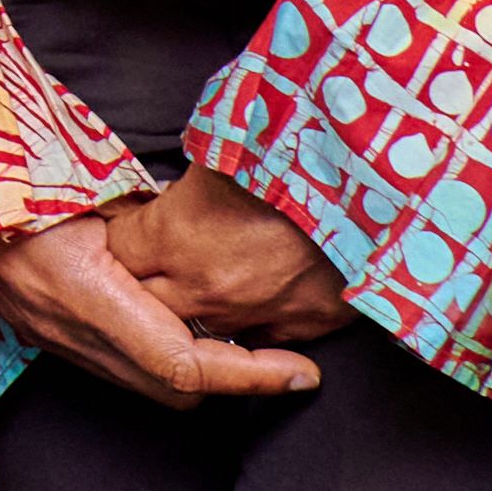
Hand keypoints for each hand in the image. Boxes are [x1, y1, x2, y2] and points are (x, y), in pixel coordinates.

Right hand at [0, 205, 326, 406]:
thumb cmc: (8, 169)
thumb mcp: (86, 182)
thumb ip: (147, 221)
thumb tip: (204, 233)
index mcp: (86, 291)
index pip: (186, 364)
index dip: (252, 376)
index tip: (302, 374)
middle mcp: (70, 329)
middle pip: (174, 391)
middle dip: (233, 381)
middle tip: (280, 353)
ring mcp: (53, 338)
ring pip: (148, 386)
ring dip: (198, 372)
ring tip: (240, 340)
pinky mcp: (44, 335)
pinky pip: (120, 367)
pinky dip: (160, 357)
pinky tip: (179, 326)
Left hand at [105, 164, 355, 351]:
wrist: (374, 175)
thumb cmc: (291, 147)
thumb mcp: (219, 146)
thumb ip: (183, 177)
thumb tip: (166, 190)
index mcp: (173, 235)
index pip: (117, 252)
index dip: (120, 238)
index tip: (128, 227)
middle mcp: (205, 286)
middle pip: (147, 306)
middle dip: (141, 286)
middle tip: (152, 265)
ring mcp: (255, 313)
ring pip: (203, 333)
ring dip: (198, 310)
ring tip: (204, 284)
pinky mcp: (305, 324)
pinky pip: (264, 344)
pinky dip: (254, 326)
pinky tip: (254, 305)